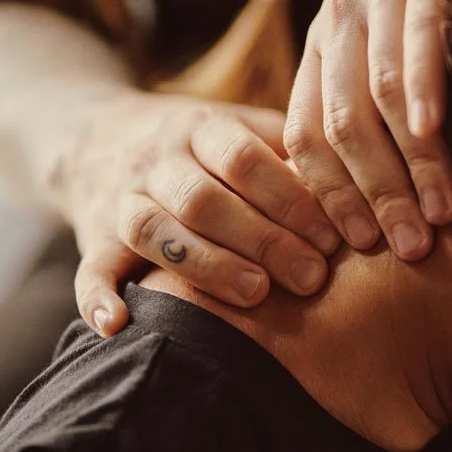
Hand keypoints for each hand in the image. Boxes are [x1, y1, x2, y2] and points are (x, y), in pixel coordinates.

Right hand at [54, 91, 341, 335]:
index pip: (245, 159)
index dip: (291, 198)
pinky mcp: (93, 238)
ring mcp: (120, 199)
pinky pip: (87, 267)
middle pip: (205, 199)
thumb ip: (288, 144)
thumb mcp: (237, 124)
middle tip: (313, 277)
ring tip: (256, 295)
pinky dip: (97, 298)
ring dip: (204, 265)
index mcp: (200, 128)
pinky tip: (120, 327)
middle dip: (263, 238)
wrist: (96, 135)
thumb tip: (364, 170)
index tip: (336, 236)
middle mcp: (157, 160)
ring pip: (154, 230)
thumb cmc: (196, 141)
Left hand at [285, 0, 451, 257]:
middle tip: (406, 250)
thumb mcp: (386, 35)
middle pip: (341, 125)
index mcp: (325, 45)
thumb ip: (373, 95)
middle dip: (373, 194)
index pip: (306, 134)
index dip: (325, 194)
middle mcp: (341, 19)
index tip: (355, 249)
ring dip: (408, 159)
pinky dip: (421, 81)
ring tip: (440, 213)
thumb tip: (382, 184)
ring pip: (379, 90)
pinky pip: (418, 29)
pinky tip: (432, 129)